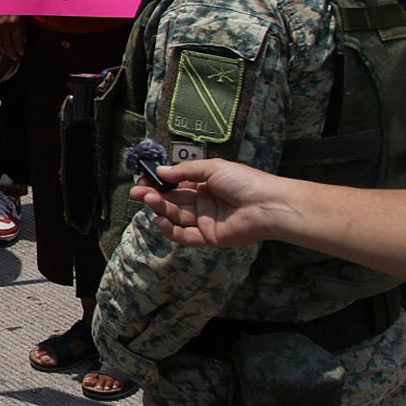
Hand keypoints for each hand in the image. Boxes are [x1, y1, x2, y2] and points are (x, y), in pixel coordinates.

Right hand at [0, 14, 25, 61]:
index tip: (22, 53)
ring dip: (4, 49)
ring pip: (0, 41)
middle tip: (15, 57)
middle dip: (12, 52)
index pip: (17, 40)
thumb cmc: (16, 3)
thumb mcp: (24, 14)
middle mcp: (5, 24)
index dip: (19, 48)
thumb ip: (23, 28)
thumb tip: (24, 40)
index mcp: (15, 22)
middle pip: (8, 43)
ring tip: (8, 55)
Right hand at [131, 158, 293, 247]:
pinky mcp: (209, 237)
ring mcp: (205, 220)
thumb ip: (184, 172)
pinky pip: (185, 236)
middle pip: (173, 201)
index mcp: (205, 185)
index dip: (159, 183)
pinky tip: (159, 220)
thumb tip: (161, 172)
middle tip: (137, 192)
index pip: (176, 185)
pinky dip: (170, 230)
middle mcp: (203, 203)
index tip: (143, 180)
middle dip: (154, 196)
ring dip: (160, 209)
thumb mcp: (212, 169)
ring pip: (176, 217)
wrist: (269, 205)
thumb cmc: (245, 182)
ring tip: (148, 201)